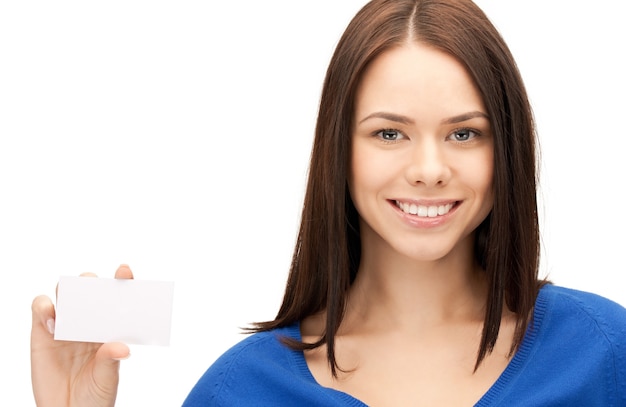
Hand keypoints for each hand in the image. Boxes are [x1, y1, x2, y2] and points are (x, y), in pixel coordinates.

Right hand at [30, 265, 133, 406]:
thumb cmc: (95, 395)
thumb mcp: (107, 378)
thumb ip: (110, 360)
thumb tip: (120, 347)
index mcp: (110, 326)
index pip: (118, 297)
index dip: (121, 280)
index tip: (125, 271)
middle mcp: (88, 321)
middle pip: (89, 289)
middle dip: (91, 282)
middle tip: (94, 287)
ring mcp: (65, 325)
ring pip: (64, 293)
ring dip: (66, 290)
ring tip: (71, 303)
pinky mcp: (41, 333)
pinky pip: (40, 309)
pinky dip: (44, 307)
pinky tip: (52, 320)